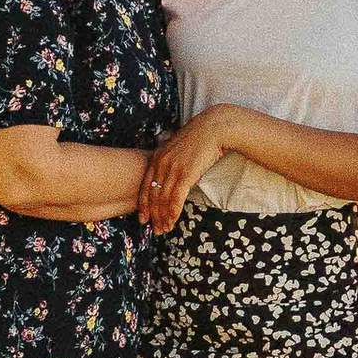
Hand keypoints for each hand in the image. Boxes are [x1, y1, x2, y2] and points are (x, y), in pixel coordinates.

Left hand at [140, 114, 229, 233]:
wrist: (213, 128)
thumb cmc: (199, 137)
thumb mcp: (178, 145)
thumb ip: (171, 158)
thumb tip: (171, 169)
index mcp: (157, 157)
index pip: (146, 186)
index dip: (144, 205)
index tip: (144, 218)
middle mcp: (162, 164)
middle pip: (153, 196)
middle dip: (153, 215)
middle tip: (155, 229)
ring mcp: (173, 169)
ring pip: (163, 199)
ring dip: (163, 217)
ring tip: (164, 228)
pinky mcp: (185, 174)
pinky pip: (176, 198)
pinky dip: (173, 212)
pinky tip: (173, 221)